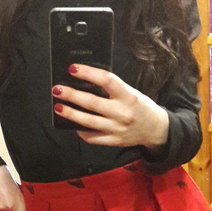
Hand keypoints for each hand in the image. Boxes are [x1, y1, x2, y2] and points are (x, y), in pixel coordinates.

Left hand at [52, 64, 168, 147]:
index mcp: (128, 96)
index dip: (88, 73)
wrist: (154, 129)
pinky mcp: (113, 141)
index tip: (73, 69)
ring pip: (88, 122)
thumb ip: (112, 89)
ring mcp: (117, 129)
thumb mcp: (131, 92)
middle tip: (57, 89)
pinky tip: (73, 125)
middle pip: (92, 103)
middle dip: (72, 95)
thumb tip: (85, 81)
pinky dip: (81, 131)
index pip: (106, 80)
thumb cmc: (140, 107)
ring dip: (71, 114)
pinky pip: (92, 137)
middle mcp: (122, 112)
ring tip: (58, 107)